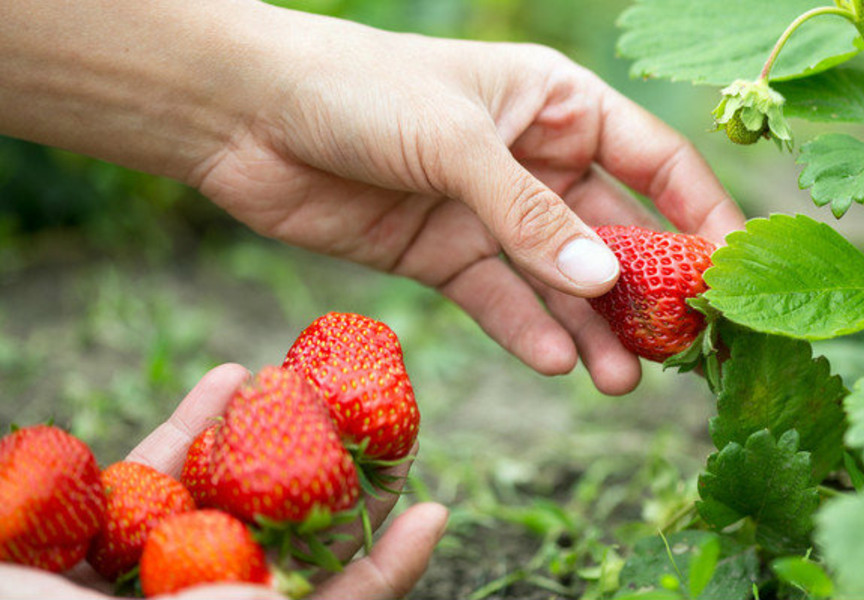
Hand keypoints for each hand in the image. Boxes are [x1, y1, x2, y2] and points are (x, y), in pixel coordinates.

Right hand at [0, 364, 447, 599]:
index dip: (381, 573)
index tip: (435, 513)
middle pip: (287, 548)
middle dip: (338, 487)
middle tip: (391, 428)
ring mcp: (141, 569)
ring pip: (228, 501)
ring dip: (270, 440)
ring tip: (312, 386)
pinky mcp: (93, 529)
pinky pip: (156, 476)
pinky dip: (189, 428)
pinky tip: (224, 376)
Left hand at [192, 10, 744, 393]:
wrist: (242, 114)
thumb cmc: (359, 90)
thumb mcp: (457, 142)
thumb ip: (529, 215)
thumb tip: (603, 282)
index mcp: (557, 104)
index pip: (655, 163)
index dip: (699, 216)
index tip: (729, 274)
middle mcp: (534, 159)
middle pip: (613, 232)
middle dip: (643, 291)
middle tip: (677, 351)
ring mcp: (488, 212)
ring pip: (558, 278)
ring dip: (591, 327)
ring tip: (620, 381)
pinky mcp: (443, 254)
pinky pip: (500, 299)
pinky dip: (528, 330)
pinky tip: (558, 363)